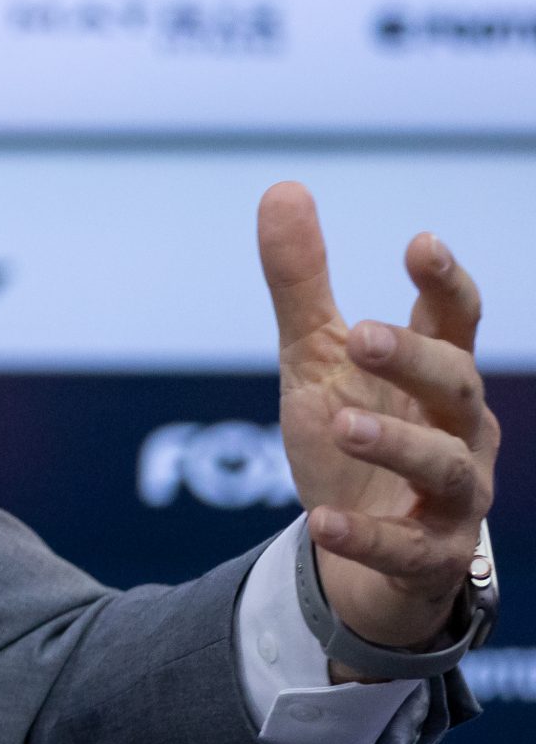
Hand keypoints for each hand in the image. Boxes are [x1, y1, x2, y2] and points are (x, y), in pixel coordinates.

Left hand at [259, 182, 499, 659]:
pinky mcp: (430, 557)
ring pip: (447, 467)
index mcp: (434, 375)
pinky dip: (367, 536)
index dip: (445, 283)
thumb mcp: (316, 358)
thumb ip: (302, 283)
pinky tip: (321, 522)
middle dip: (416, 359)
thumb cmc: (352, 439)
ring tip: (342, 424)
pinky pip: (408, 548)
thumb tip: (284, 186)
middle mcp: (458, 431)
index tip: (420, 244)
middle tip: (361, 336)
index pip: (455, 320)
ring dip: (396, 443)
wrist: (357, 554)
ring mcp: (453, 497)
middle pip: (457, 386)